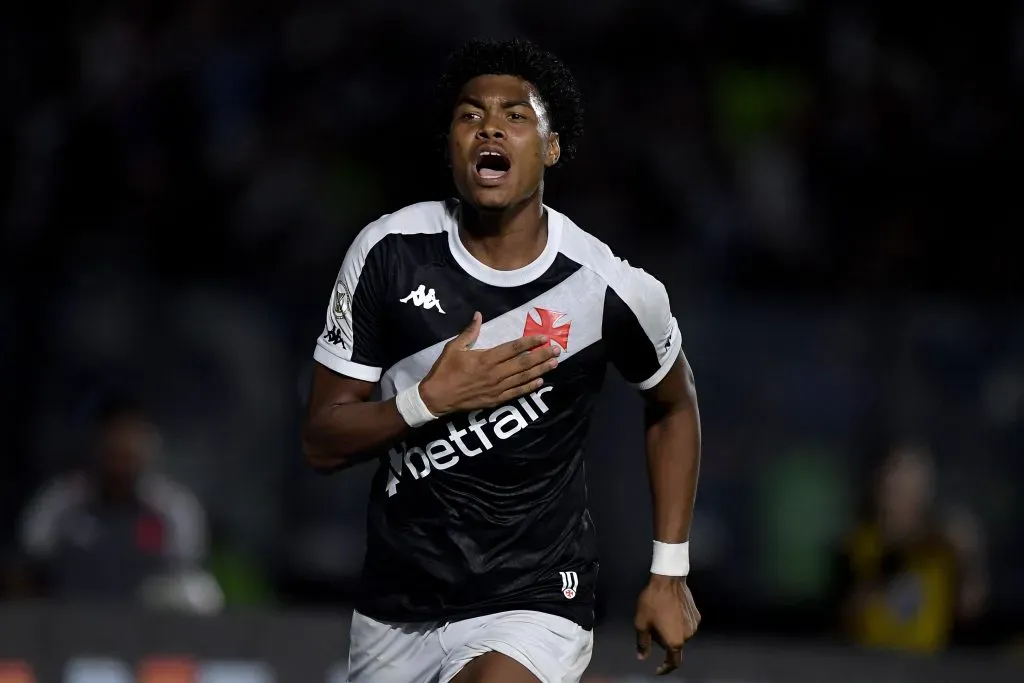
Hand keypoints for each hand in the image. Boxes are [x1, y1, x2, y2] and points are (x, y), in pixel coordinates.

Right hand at [419, 311, 559, 414]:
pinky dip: (529, 387)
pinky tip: (540, 382)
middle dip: (542, 355)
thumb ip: (469, 332)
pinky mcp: (495, 400)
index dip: (530, 342)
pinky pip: (516, 393)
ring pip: (523, 378)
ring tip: (554, 363)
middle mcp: (494, 373)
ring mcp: (496, 388)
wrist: (436, 397)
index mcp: (485, 358)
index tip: (544, 337)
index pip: (513, 348)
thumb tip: (478, 315)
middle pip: (523, 363)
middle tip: (557, 350)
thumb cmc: (444, 370)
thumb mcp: (453, 348)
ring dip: (540, 370)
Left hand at [635, 575, 699, 675]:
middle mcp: (688, 636)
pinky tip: (670, 610)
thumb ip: (643, 643)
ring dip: (671, 630)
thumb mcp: (641, 623)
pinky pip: (686, 624)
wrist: (668, 579)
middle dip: (663, 640)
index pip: (673, 662)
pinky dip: (678, 622)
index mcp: (674, 641)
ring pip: (680, 634)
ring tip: (660, 615)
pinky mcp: (697, 615)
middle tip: (652, 626)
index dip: (665, 668)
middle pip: (674, 645)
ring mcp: (694, 625)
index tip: (658, 669)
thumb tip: (642, 657)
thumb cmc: (652, 602)